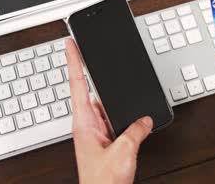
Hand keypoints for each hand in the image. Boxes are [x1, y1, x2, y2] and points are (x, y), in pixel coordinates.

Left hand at [66, 39, 152, 183]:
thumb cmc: (102, 182)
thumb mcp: (123, 151)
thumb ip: (135, 131)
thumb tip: (144, 119)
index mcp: (84, 123)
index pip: (76, 84)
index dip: (73, 62)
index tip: (70, 44)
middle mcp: (88, 125)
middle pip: (91, 91)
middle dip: (96, 74)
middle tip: (96, 54)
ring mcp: (97, 132)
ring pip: (106, 106)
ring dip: (115, 100)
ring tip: (125, 92)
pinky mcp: (106, 140)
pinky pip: (114, 119)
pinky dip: (123, 115)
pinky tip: (134, 116)